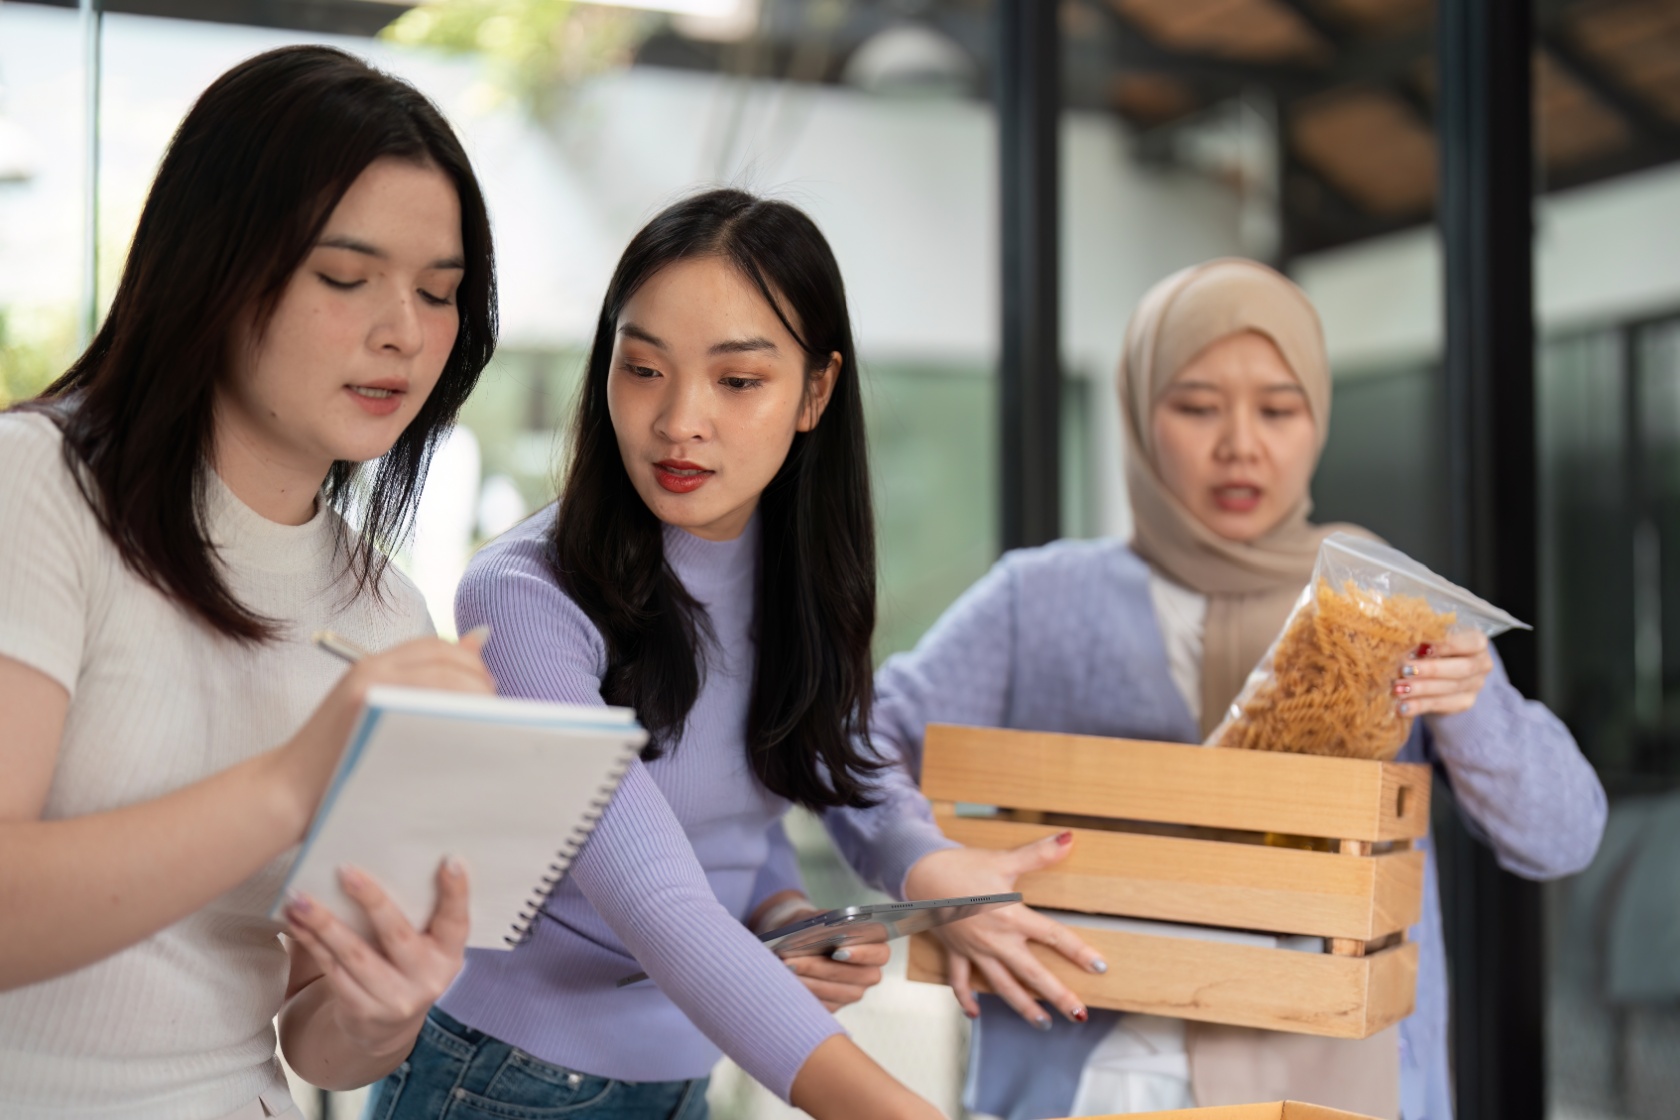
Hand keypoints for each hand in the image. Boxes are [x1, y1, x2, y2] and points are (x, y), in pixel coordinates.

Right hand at [276, 631, 493, 832]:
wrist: (287, 793)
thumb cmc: (338, 761)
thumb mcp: (376, 715)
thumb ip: (419, 688)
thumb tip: (479, 643)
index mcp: (374, 665)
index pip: (438, 649)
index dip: (471, 665)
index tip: (488, 693)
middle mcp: (372, 668)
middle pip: (445, 660)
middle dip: (479, 682)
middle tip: (494, 713)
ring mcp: (369, 689)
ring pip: (442, 678)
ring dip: (472, 699)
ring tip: (484, 728)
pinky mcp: (367, 712)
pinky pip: (427, 705)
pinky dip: (453, 716)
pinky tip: (464, 740)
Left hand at [283, 859, 469, 1061]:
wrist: (386, 1028)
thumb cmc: (403, 965)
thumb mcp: (424, 947)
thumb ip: (417, 914)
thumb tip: (385, 860)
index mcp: (449, 955)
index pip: (455, 920)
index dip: (456, 892)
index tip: (451, 860)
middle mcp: (427, 979)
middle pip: (397, 934)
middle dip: (371, 900)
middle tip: (346, 870)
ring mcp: (394, 999)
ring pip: (354, 954)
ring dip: (323, 923)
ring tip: (300, 898)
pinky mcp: (361, 1010)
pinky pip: (332, 969)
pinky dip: (311, 943)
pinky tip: (295, 922)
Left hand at [749, 894, 888, 1012]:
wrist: (798, 941)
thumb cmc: (813, 927)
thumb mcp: (817, 919)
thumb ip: (825, 926)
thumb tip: (824, 936)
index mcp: (875, 945)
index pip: (881, 951)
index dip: (862, 953)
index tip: (837, 950)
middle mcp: (870, 971)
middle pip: (859, 975)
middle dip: (823, 969)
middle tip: (794, 961)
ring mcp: (855, 991)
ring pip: (841, 993)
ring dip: (810, 982)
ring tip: (786, 970)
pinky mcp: (837, 1005)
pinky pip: (826, 1005)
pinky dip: (806, 994)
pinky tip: (788, 983)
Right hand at [903, 833, 1104, 1026]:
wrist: (920, 874)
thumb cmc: (962, 866)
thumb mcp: (1003, 860)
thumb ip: (1039, 853)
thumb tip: (1070, 839)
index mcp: (1012, 917)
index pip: (1054, 937)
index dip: (1078, 952)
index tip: (1099, 967)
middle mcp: (996, 940)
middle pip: (1033, 974)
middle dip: (1057, 996)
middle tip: (1078, 1014)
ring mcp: (975, 950)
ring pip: (1003, 986)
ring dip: (1023, 1006)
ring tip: (1043, 1024)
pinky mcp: (956, 952)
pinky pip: (961, 981)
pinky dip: (966, 998)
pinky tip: (975, 1013)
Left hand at [1394, 630, 1493, 717]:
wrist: (1440, 668)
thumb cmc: (1433, 644)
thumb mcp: (1431, 636)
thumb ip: (1423, 638)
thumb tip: (1404, 645)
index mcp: (1477, 642)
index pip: (1469, 643)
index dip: (1446, 646)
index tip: (1421, 648)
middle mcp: (1482, 663)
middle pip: (1462, 668)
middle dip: (1431, 670)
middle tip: (1404, 670)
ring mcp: (1476, 685)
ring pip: (1450, 689)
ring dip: (1421, 689)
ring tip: (1398, 689)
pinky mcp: (1464, 702)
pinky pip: (1441, 705)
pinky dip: (1420, 705)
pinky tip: (1403, 707)